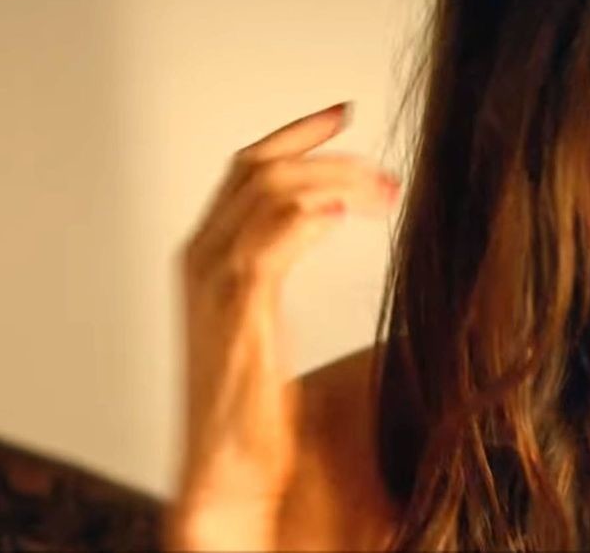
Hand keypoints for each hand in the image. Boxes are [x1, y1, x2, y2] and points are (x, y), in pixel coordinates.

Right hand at [169, 102, 399, 550]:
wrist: (227, 474)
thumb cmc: (250, 410)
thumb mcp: (266, 319)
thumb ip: (283, 262)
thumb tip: (337, 215)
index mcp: (208, 255)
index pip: (247, 166)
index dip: (296, 134)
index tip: (344, 113)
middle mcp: (203, 258)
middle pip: (258, 168)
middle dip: (327, 156)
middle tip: (387, 173)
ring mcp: (213, 284)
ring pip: (267, 193)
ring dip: (332, 181)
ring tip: (384, 194)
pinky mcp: (235, 315)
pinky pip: (267, 244)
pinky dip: (306, 218)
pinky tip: (343, 215)